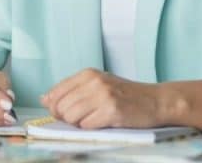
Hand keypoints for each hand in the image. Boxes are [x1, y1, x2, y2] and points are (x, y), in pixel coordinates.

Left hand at [41, 68, 168, 128]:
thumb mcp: (97, 85)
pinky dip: (90, 128)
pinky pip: (87, 125)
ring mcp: (103, 96)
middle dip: (66, 118)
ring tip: (92, 120)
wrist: (156, 100)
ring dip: (78, 124)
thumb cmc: (126, 95)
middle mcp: (94, 82)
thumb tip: (44, 99)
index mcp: (87, 74)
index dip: (54, 107)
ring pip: (71, 117)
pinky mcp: (112, 111)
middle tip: (81, 119)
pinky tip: (102, 122)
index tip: (63, 113)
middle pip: (61, 107)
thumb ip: (71, 90)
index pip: (55, 92)